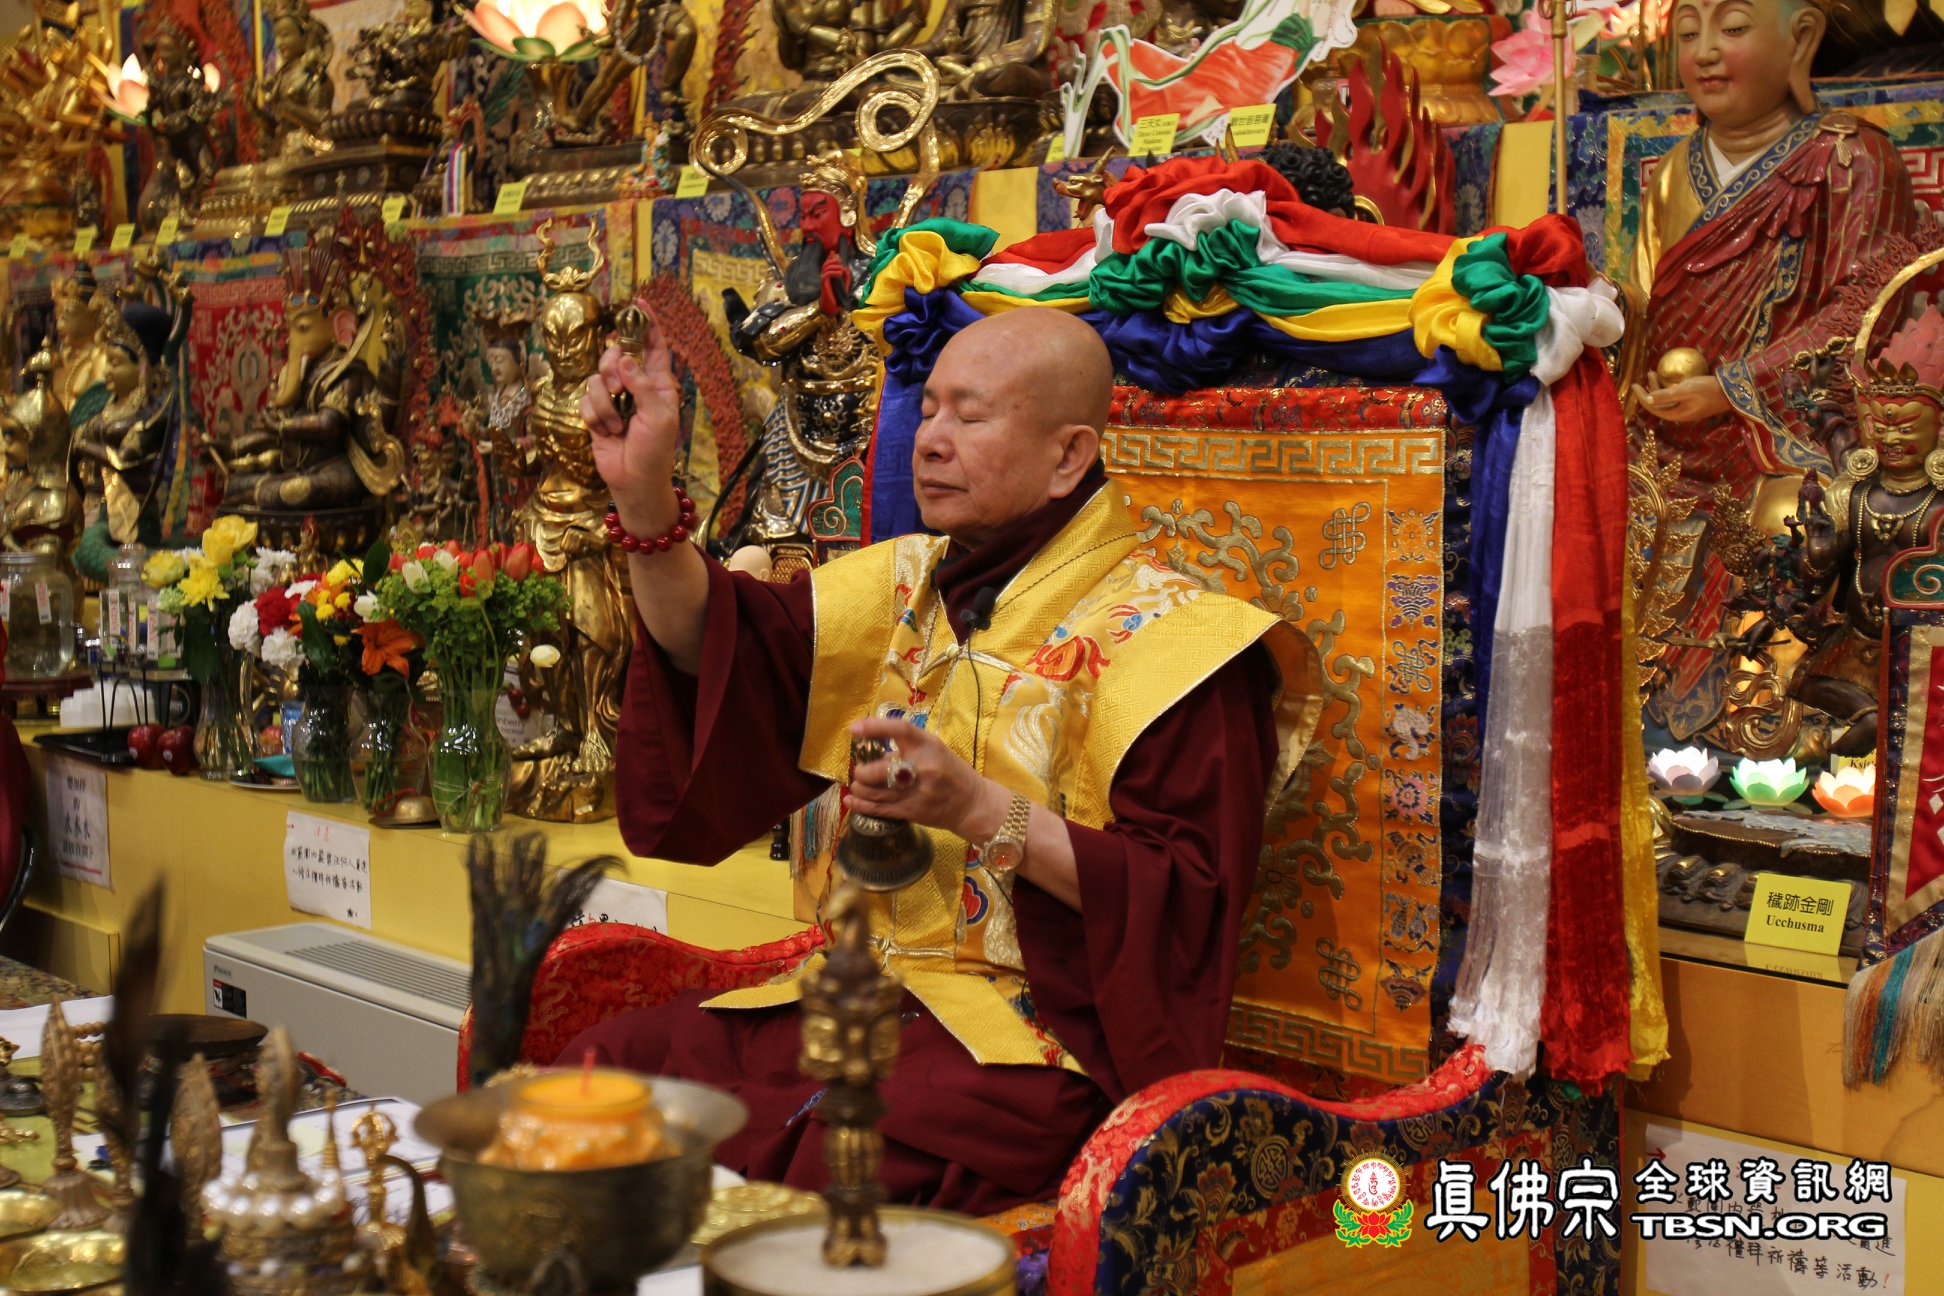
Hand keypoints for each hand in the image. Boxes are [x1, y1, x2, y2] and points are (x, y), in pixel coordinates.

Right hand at [580, 316, 681, 534]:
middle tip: (618, 387)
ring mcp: (614, 398)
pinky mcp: (595, 413)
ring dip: (605, 402)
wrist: (635, 481)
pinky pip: (585, 400)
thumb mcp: (659, 416)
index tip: (639, 302)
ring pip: (597, 377)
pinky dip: (594, 416)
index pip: (653, 345)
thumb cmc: (656, 451)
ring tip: (617, 424)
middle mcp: (635, 385)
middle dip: (613, 367)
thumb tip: (625, 359)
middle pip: (617, 354)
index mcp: (658, 382)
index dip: (647, 323)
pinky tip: (606, 432)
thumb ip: (643, 385)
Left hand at [846, 716, 1005, 841]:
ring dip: (859, 787)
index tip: (855, 729)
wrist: (972, 804)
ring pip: (874, 792)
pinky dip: (860, 805)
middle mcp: (922, 768)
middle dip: (861, 770)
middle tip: (860, 770)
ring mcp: (916, 792)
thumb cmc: (952, 772)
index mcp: (929, 746)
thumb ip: (908, 749)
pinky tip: (850, 800)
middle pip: (878, 769)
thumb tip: (876, 751)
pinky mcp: (911, 811)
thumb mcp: (935, 750)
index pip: (900, 730)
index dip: (874, 727)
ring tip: (858, 784)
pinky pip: (878, 809)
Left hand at [1642, 375, 1731, 423]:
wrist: (1734, 391)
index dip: (1642, 397)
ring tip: (1653, 373)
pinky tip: (1669, 379)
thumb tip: (1648, 399)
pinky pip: (1676, 397)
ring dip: (1659, 387)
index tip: (1634, 385)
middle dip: (1649, 391)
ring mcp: (1688, 409)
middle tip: (1643, 377)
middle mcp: (1681, 414)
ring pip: (1667, 400)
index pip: (1653, 408)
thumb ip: (1666, 395)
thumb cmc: (1709, 389)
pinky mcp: (1695, 403)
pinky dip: (1669, 388)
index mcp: (1676, 414)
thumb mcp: (1685, 390)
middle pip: (1659, 404)